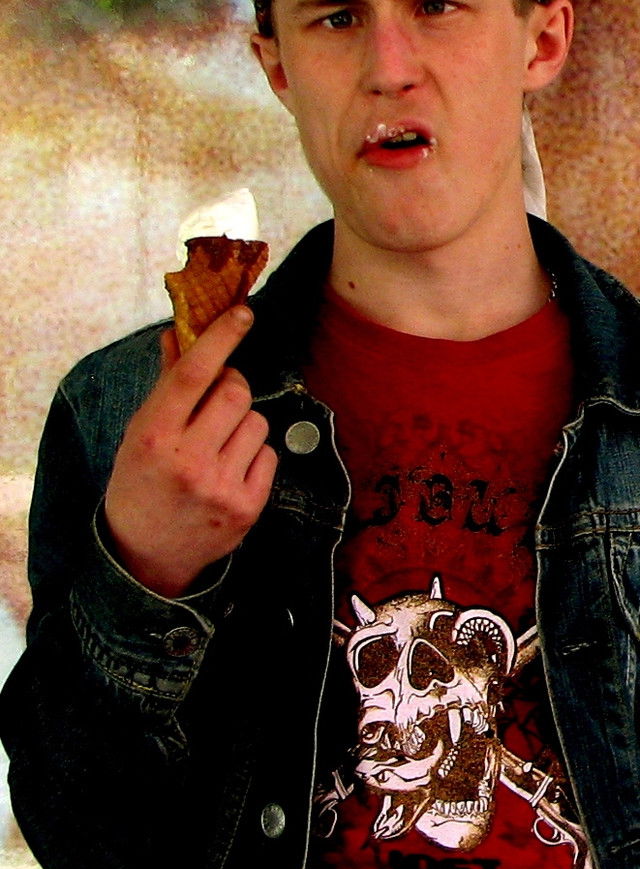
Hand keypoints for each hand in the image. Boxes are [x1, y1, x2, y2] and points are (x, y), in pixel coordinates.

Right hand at [103, 306, 276, 597]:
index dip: (221, 338)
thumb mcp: (141, 432)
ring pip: (257, 422)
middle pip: (236, 392)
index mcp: (153, 435)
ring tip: (217, 447)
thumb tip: (180, 332)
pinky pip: (269, 454)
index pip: (194, 374)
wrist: (144, 555)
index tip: (243, 313)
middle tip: (216, 403)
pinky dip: (254, 456)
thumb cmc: (141, 482)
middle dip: (231, 388)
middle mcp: (187, 459)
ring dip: (242, 425)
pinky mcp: (247, 507)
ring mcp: (220, 486)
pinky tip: (229, 472)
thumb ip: (166, 383)